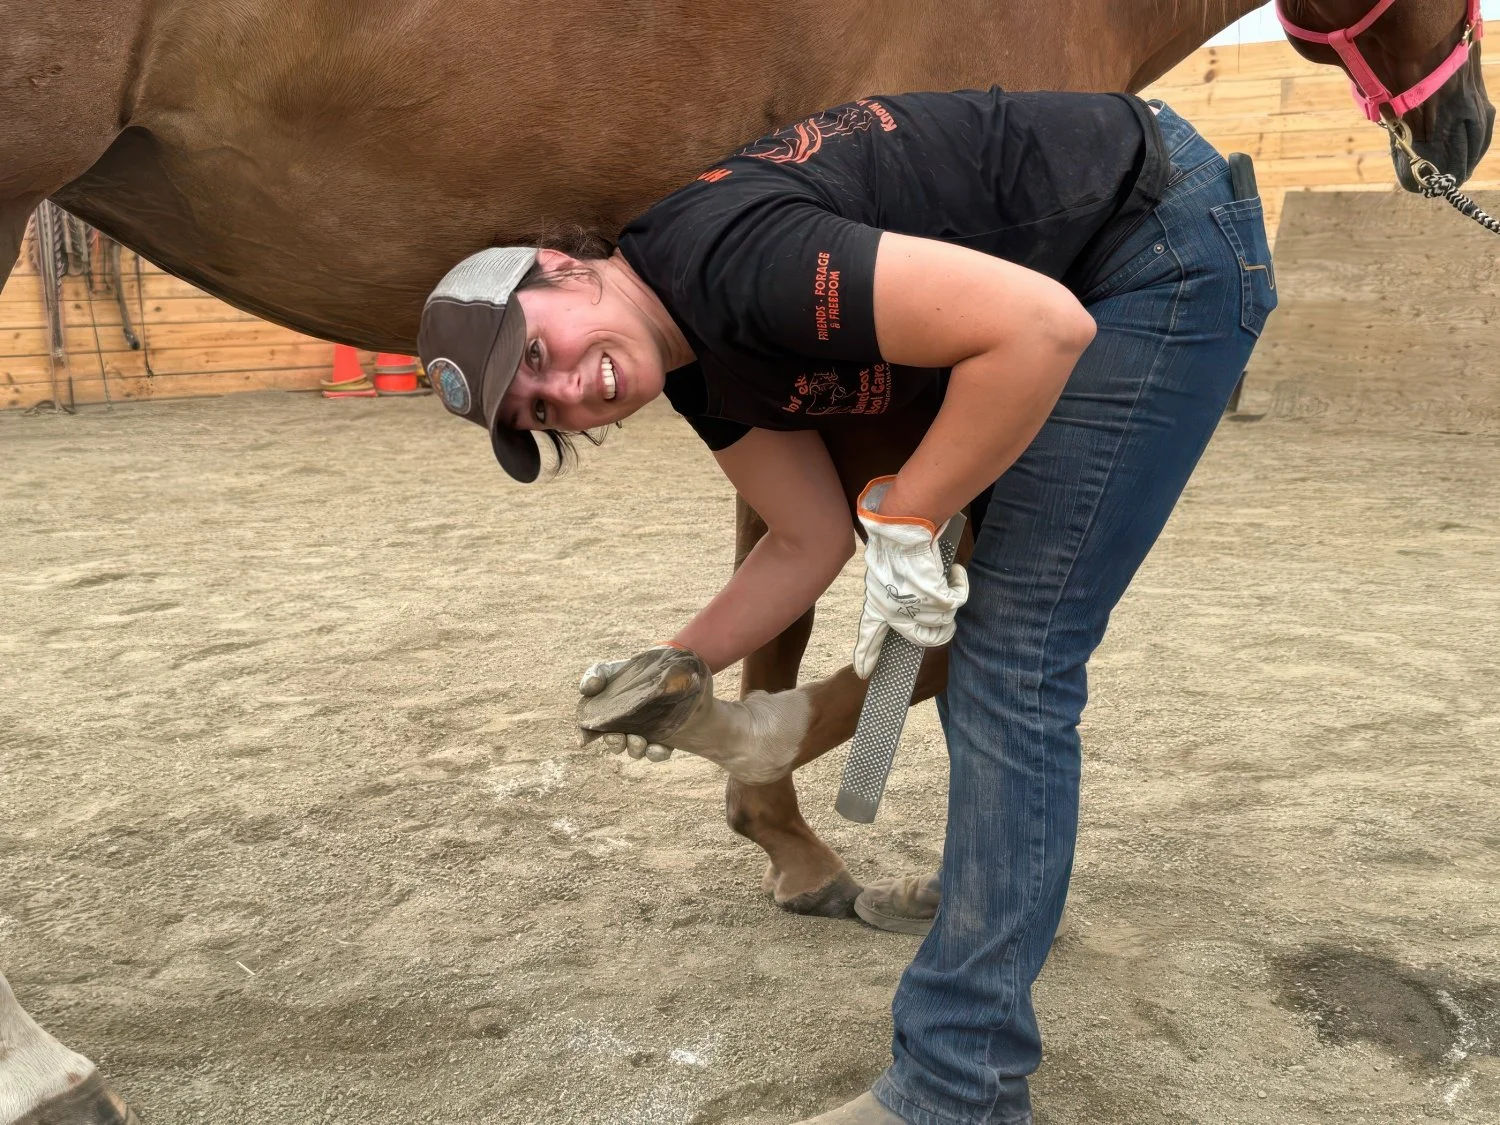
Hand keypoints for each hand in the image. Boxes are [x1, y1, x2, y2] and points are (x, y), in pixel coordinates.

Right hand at [577, 647, 677, 761]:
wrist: (660, 669)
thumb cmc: (627, 672)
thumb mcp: (608, 669)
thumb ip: (593, 674)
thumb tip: (586, 689)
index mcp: (606, 719)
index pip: (592, 731)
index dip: (586, 737)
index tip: (583, 740)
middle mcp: (624, 730)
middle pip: (616, 744)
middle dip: (615, 744)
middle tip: (618, 737)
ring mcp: (644, 734)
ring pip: (637, 750)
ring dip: (635, 749)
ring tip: (638, 740)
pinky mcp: (666, 736)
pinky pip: (660, 752)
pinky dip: (657, 753)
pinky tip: (658, 749)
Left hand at [852, 476, 968, 678]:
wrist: (902, 526)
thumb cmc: (895, 541)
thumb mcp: (884, 569)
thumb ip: (892, 588)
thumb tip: (908, 598)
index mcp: (876, 602)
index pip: (870, 634)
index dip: (867, 654)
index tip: (862, 672)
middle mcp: (893, 610)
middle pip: (922, 636)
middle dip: (937, 631)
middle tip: (944, 621)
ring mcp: (914, 607)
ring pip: (942, 619)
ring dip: (948, 600)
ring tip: (946, 579)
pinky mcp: (934, 599)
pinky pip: (956, 601)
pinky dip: (959, 585)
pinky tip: (956, 571)